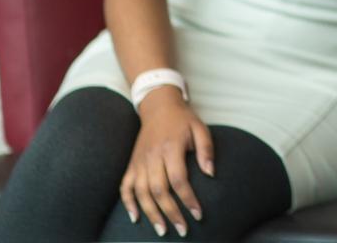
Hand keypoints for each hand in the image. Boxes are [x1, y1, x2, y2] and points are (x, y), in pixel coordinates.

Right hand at [120, 88, 213, 236]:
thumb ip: (206, 150)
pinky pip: (125, 186)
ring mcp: (139, 161)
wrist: (158, 106)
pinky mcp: (131, 164)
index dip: (188, 199)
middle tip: (182, 230)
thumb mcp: (200, 128)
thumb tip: (211, 174)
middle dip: (170, 212)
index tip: (198, 214)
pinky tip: (135, 217)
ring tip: (161, 230)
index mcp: (171, 147)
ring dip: (150, 213)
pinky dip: (128, 203)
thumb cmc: (183, 119)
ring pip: (140, 192)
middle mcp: (152, 156)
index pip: (178, 180)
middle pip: (158, 190)